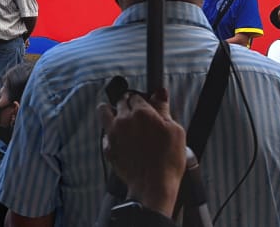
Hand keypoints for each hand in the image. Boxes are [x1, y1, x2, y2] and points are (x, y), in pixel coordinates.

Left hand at [99, 88, 184, 217]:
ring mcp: (113, 133)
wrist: (153, 186)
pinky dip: (111, 133)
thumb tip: (160, 92)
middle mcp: (124, 120)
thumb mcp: (175, 131)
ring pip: (104, 111)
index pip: (136, 96)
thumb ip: (164, 109)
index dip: (142, 100)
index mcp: (142, 113)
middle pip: (120, 101)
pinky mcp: (107, 147)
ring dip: (111, 110)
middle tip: (137, 114)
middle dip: (128, 103)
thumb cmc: (168, 161)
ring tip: (121, 119)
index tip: (146, 105)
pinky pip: (105, 133)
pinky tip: (122, 140)